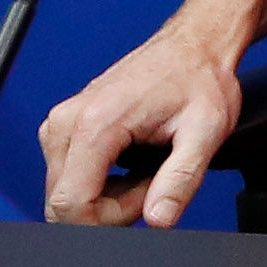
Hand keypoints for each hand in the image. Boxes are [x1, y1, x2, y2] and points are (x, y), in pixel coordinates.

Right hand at [41, 24, 244, 227]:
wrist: (194, 47)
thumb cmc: (200, 79)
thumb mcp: (207, 131)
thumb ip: (182, 179)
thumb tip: (159, 219)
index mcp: (95, 124)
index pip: (71, 205)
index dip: (112, 218)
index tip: (150, 198)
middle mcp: (65, 124)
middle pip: (64, 205)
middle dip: (110, 211)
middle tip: (155, 183)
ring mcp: (59, 126)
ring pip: (65, 195)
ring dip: (106, 199)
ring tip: (148, 170)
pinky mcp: (63, 129)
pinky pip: (69, 179)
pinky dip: (100, 186)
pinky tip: (132, 166)